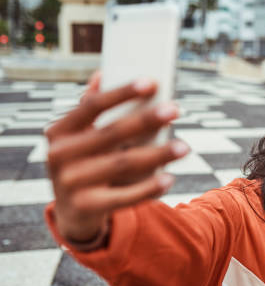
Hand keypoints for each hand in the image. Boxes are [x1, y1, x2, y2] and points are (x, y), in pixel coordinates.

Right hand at [45, 73, 188, 242]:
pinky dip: (149, 187)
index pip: (92, 106)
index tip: (152, 82)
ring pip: (123, 164)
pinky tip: (170, 178)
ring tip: (184, 147)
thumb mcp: (80, 137)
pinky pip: (124, 196)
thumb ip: (90, 110)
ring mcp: (69, 183)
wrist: (72, 212)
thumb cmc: (84, 162)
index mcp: (59, 131)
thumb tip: (102, 73)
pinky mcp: (85, 207)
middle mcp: (60, 155)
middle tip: (176, 109)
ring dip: (158, 154)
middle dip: (146, 120)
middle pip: (112, 133)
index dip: (122, 92)